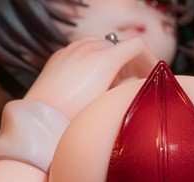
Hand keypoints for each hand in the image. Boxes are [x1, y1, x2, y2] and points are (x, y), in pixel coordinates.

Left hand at [25, 37, 157, 119]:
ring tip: (112, 84)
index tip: (152, 75)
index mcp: (105, 57)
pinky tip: (90, 82)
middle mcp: (89, 47)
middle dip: (130, 63)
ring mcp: (72, 49)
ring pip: (100, 47)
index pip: (137, 46)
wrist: (41, 122)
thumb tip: (136, 83)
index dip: (150, 59)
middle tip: (135, 84)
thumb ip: (128, 89)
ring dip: (111, 61)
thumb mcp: (109, 105)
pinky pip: (81, 52)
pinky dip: (92, 61)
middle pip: (119, 46)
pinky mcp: (59, 56)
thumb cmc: (75, 118)